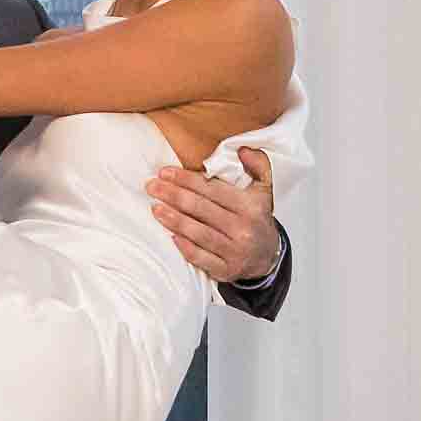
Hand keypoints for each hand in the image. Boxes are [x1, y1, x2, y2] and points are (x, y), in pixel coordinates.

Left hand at [145, 147, 279, 282]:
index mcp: (250, 206)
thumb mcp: (264, 190)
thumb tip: (244, 150)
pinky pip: (202, 259)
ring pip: (199, 233)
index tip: (164, 172)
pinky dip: (185, 248)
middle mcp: (243, 228)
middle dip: (173, 195)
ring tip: (155, 208)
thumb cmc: (257, 219)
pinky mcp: (227, 270)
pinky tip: (170, 236)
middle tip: (151, 187)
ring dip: (174, 219)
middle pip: (201, 209)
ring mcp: (235, 251)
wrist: (269, 257)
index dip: (186, 180)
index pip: (213, 189)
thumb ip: (258, 165)